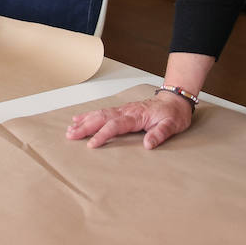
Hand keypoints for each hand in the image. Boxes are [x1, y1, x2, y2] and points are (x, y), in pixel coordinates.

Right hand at [65, 90, 193, 148]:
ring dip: (84, 121)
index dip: (103, 135)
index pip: (116, 125)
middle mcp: (127, 111)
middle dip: (85, 127)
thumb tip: (148, 144)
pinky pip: (102, 112)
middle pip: (102, 118)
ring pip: (100, 114)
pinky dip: (89, 115)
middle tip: (70, 135)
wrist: (175, 99)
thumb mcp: (172, 125)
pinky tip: (79, 119)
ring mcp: (123, 109)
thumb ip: (160, 134)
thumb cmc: (173, 113)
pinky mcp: (122, 110)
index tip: (92, 144)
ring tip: (70, 129)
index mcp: (137, 116)